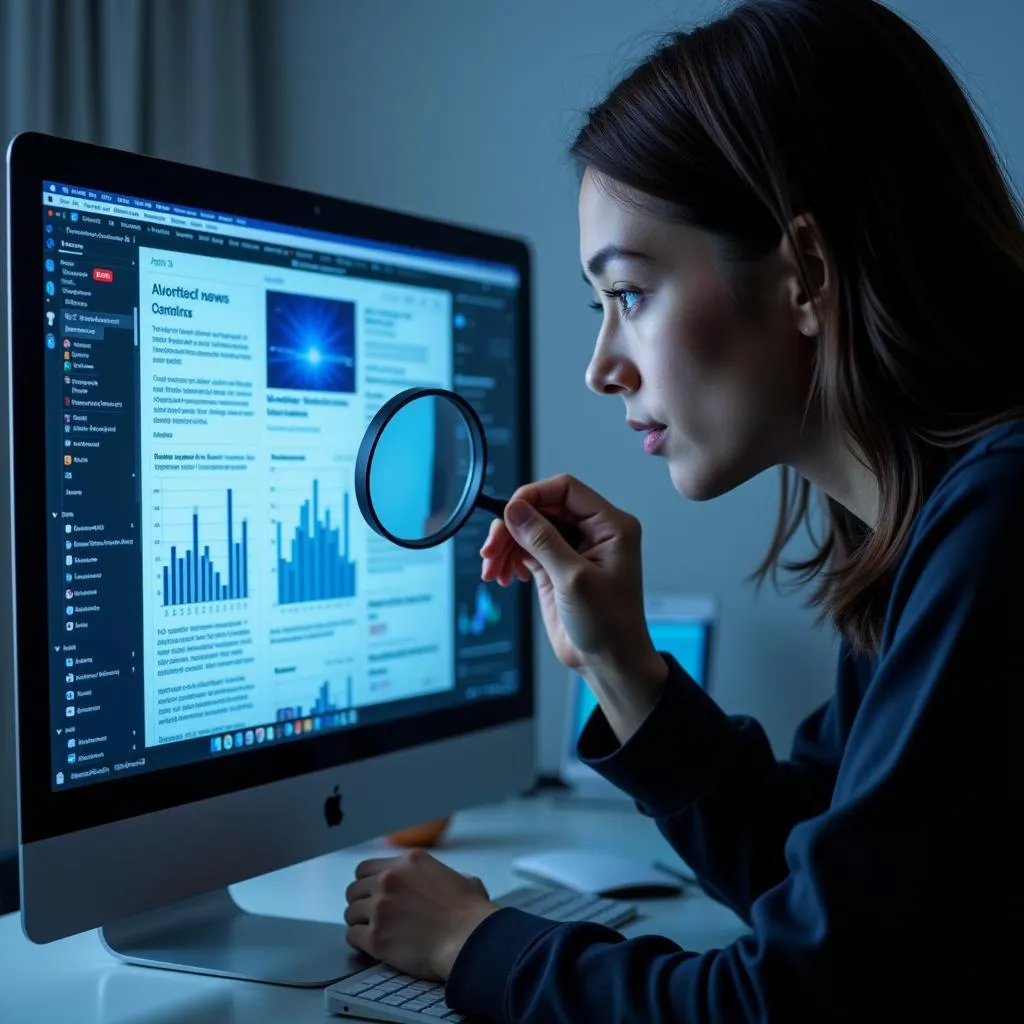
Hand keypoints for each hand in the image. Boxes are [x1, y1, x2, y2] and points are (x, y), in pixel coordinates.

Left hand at [344, 847, 498, 980]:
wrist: (469, 940)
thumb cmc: (471, 914)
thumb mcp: (462, 879)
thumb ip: (444, 876)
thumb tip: (448, 882)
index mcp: (409, 862)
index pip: (366, 868)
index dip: (367, 883)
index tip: (371, 894)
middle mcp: (389, 880)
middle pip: (354, 889)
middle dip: (361, 902)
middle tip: (370, 915)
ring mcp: (380, 908)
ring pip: (350, 912)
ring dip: (359, 922)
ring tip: (370, 931)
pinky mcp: (375, 937)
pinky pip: (352, 936)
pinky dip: (359, 942)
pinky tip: (370, 946)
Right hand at [480, 474, 658, 677]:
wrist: (609, 663)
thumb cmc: (608, 625)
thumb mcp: (573, 579)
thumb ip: (543, 540)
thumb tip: (514, 509)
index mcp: (610, 526)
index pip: (566, 489)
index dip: (533, 495)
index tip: (507, 514)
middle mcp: (593, 532)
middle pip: (542, 508)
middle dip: (512, 526)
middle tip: (490, 550)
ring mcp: (573, 549)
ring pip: (529, 529)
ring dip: (505, 545)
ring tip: (491, 569)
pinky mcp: (556, 567)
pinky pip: (526, 550)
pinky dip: (509, 559)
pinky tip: (501, 576)